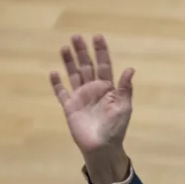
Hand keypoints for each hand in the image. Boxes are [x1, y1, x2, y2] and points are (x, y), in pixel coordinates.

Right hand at [50, 34, 133, 183]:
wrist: (103, 147)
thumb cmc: (116, 128)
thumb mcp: (124, 107)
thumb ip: (125, 88)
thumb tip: (130, 69)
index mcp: (108, 89)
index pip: (104, 66)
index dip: (101, 52)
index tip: (97, 37)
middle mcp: (93, 90)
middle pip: (87, 66)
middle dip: (82, 51)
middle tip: (76, 36)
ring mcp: (81, 97)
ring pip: (74, 75)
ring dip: (69, 61)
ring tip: (65, 47)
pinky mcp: (69, 107)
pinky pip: (61, 93)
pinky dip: (57, 83)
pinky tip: (54, 72)